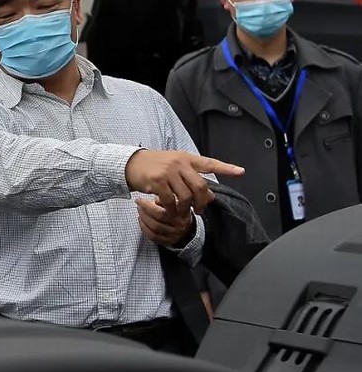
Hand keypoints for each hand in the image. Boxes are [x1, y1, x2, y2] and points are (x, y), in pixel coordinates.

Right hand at [125, 150, 242, 214]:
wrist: (131, 164)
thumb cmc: (155, 167)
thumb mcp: (175, 169)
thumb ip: (192, 179)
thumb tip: (210, 195)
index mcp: (186, 158)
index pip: (209, 163)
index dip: (226, 168)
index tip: (241, 172)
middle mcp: (179, 162)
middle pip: (200, 186)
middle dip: (202, 202)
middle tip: (199, 211)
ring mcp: (168, 171)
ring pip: (186, 196)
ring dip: (186, 209)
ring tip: (182, 213)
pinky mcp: (157, 181)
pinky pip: (171, 200)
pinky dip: (173, 210)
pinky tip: (171, 212)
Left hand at [136, 198, 195, 246]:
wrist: (187, 227)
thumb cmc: (178, 211)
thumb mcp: (177, 201)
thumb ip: (168, 197)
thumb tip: (156, 196)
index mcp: (181, 215)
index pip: (162, 211)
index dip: (147, 205)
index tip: (140, 199)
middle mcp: (179, 226)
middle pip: (157, 220)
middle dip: (144, 211)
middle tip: (138, 204)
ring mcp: (174, 235)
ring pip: (154, 228)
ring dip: (143, 219)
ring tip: (140, 211)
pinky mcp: (168, 242)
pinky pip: (153, 237)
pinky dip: (144, 229)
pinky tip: (141, 221)